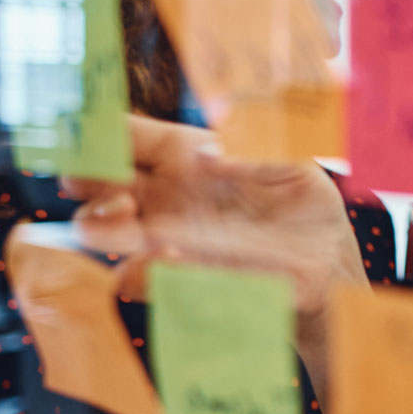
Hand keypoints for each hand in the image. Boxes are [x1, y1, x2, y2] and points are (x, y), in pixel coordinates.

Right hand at [62, 115, 363, 315]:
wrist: (325, 271)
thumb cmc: (308, 210)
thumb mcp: (294, 170)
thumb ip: (255, 155)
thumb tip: (207, 155)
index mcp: (188, 157)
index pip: (128, 137)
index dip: (100, 135)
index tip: (87, 138)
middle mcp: (168, 196)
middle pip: (98, 183)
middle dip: (89, 182)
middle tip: (119, 192)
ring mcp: (166, 237)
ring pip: (104, 231)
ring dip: (106, 228)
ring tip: (140, 227)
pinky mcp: (177, 279)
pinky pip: (134, 276)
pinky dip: (141, 271)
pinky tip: (171, 261)